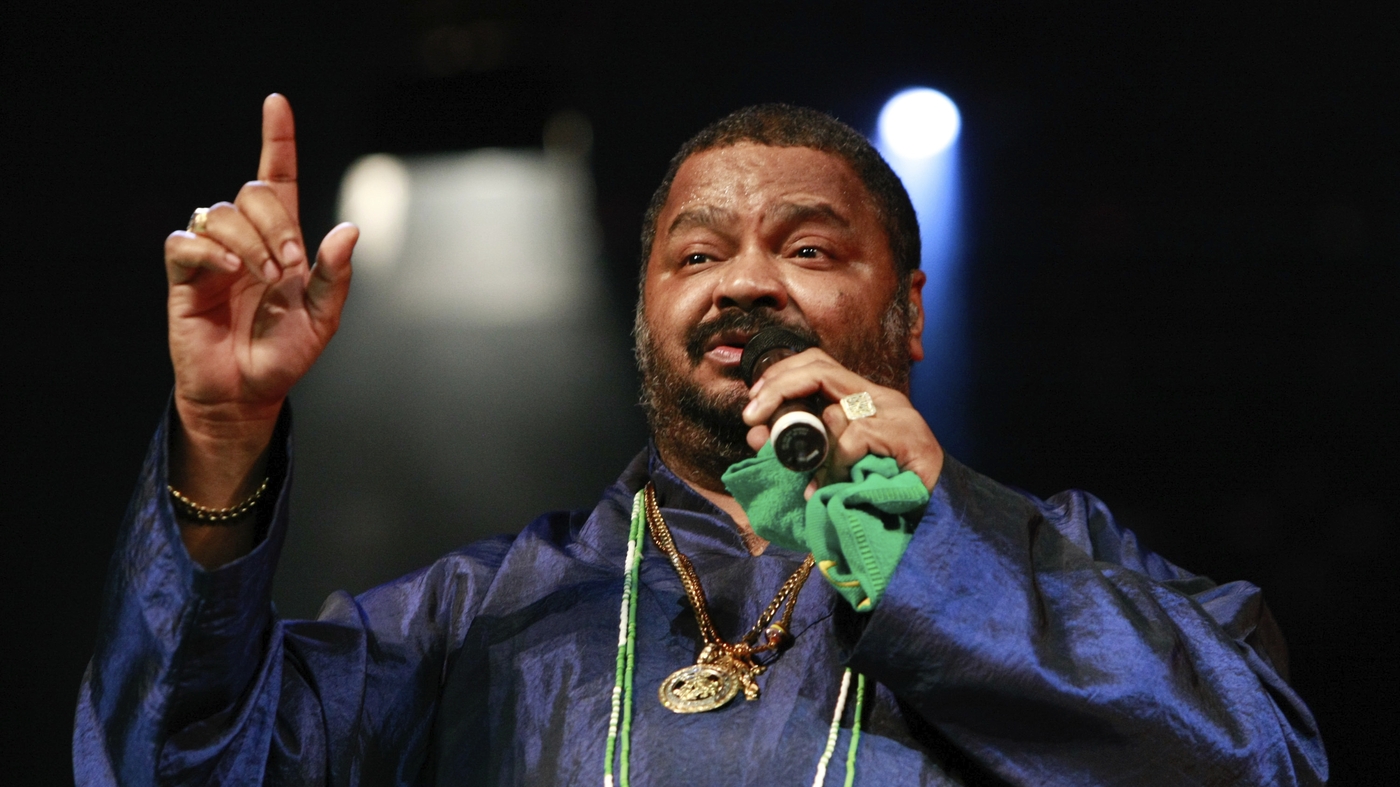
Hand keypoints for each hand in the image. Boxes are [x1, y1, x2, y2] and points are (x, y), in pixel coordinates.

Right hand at [164, 94, 355, 523]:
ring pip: (220, 213)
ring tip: (263, 281)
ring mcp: (214, 255)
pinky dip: (209, 252)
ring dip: (248, 243)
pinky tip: (229, 275)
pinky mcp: (184, 276)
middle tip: (289, 268)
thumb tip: (349, 230)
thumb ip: (337, 276)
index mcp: (285, 242)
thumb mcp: (324, 319)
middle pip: (251, 192)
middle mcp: (248, 240)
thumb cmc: (285, 355)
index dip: (277, 139)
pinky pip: (185, 241)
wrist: (246, 391)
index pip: (277, 178)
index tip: (276, 103)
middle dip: (276, 224)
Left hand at [741, 349, 943, 496]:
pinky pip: (855, 438)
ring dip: (810, 444)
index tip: (753, 404)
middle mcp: (880, 399)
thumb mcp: (834, 465)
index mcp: (863, 400)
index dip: (780, 375)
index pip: (818, 363)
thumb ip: (803, 448)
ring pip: (835, 408)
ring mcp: (895, 415)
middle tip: (753, 417)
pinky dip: (836, 463)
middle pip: (819, 367)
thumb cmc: (882, 492)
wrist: (936, 515)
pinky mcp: (906, 436)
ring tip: (806, 474)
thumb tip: (757, 435)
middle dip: (777, 388)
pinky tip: (833, 485)